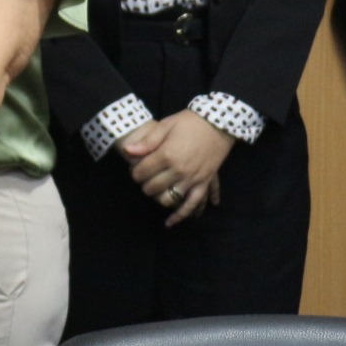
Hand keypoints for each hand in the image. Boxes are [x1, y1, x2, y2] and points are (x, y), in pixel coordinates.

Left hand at [120, 110, 231, 226]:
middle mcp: (180, 170)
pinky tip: (171, 222)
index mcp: (167, 155)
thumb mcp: (165, 125)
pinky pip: (194, 204)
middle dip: (144, 185)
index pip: (142, 172)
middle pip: (154, 187)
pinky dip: (182, 215)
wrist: (218, 124)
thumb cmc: (188, 123)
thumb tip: (127, 151)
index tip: (134, 170)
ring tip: (155, 193)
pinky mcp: (204, 183)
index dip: (134, 173)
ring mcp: (193, 179)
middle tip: (143, 180)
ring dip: (159, 199)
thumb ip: (147, 141)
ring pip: (171, 199)